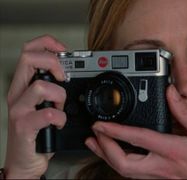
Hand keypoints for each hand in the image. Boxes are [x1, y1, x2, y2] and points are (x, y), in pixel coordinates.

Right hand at [5, 35, 66, 178]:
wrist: (25, 160)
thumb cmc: (38, 131)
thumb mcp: (44, 103)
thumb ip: (52, 87)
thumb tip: (72, 72)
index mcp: (24, 84)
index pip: (29, 50)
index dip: (48, 44)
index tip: (63, 52)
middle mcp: (18, 93)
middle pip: (29, 58)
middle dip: (54, 63)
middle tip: (65, 78)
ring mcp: (19, 109)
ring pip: (40, 86)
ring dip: (59, 96)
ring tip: (60, 107)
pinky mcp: (24, 126)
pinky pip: (47, 114)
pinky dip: (59, 117)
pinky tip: (59, 123)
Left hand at [85, 85, 186, 178]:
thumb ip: (185, 113)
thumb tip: (171, 94)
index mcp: (173, 151)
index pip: (138, 139)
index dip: (115, 131)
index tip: (101, 125)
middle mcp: (162, 166)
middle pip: (123, 164)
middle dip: (104, 150)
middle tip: (95, 135)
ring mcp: (159, 176)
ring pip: (125, 172)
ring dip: (108, 157)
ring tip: (97, 144)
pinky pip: (134, 174)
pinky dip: (120, 162)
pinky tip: (118, 154)